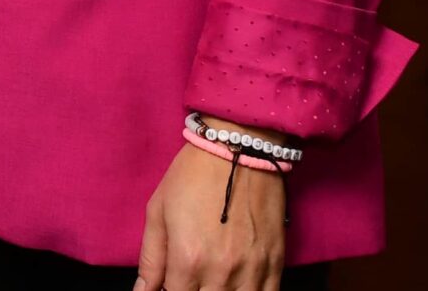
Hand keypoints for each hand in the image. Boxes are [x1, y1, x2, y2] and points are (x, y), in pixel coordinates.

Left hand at [133, 142, 288, 290]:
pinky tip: (236, 285)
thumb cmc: (191, 178)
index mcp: (188, 259)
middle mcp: (222, 272)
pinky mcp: (276, 265)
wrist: (239, 151)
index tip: (170, 283)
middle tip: (189, 278)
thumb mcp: (158, 211)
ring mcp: (253, 271)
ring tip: (211, 281)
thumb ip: (151, 258)